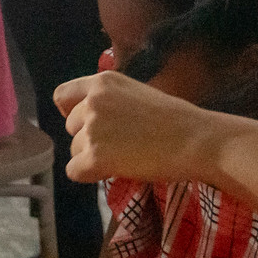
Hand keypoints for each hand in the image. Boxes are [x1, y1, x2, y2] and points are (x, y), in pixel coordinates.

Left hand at [55, 70, 221, 185]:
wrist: (195, 140)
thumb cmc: (176, 119)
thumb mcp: (137, 93)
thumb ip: (110, 101)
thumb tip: (91, 120)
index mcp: (103, 82)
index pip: (62, 95)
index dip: (71, 112)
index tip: (87, 124)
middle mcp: (92, 101)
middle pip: (70, 127)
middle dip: (88, 138)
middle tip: (118, 145)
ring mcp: (93, 128)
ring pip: (73, 150)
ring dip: (91, 157)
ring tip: (123, 158)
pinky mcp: (95, 156)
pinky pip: (74, 171)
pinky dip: (90, 175)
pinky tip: (113, 171)